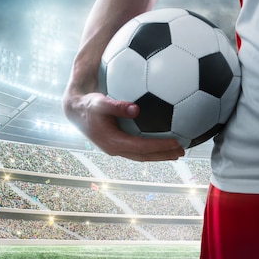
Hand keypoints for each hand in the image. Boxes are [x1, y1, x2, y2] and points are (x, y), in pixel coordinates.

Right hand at [63, 91, 184, 160]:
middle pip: (145, 156)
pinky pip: (139, 149)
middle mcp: (116, 149)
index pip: (141, 147)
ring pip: (142, 155)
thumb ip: (117, 106)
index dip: (159, 146)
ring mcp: (117, 148)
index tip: (176, 143)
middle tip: (182, 152)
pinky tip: (163, 142)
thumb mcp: (100, 102)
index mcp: (113, 142)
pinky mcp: (118, 144)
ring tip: (177, 152)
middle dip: (164, 155)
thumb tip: (135, 109)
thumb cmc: (89, 104)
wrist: (76, 111)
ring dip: (160, 154)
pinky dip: (152, 148)